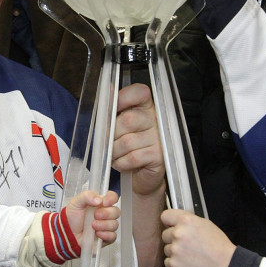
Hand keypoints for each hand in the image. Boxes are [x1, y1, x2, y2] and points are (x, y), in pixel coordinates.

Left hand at [66, 190, 120, 244]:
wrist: (68, 233)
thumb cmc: (72, 217)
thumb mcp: (76, 202)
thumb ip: (87, 196)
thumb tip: (99, 199)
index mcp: (100, 203)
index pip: (113, 197)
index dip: (111, 199)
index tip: (104, 202)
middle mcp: (106, 213)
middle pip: (116, 211)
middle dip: (106, 214)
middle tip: (95, 215)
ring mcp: (107, 226)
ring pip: (114, 224)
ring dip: (104, 225)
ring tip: (93, 225)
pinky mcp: (106, 237)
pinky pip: (113, 236)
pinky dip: (105, 235)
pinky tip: (97, 233)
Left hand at [111, 83, 164, 198]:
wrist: (141, 174)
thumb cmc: (128, 147)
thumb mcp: (119, 126)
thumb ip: (113, 110)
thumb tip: (106, 91)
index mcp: (146, 106)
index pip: (139, 92)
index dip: (123, 97)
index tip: (112, 108)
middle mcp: (155, 119)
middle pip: (128, 119)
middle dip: (111, 134)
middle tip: (108, 142)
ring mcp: (159, 138)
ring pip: (127, 142)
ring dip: (114, 152)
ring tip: (115, 155)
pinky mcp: (159, 156)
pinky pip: (132, 158)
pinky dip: (121, 163)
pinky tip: (122, 163)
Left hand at [161, 208, 235, 266]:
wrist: (226, 266)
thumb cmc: (219, 247)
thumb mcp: (206, 224)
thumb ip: (189, 222)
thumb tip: (178, 222)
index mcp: (186, 221)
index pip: (165, 216)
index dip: (169, 222)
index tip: (170, 226)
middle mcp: (178, 233)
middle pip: (165, 234)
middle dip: (174, 239)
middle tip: (187, 244)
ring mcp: (175, 249)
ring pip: (167, 249)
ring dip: (175, 252)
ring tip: (190, 255)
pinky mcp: (174, 264)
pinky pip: (167, 262)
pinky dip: (175, 263)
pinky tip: (187, 263)